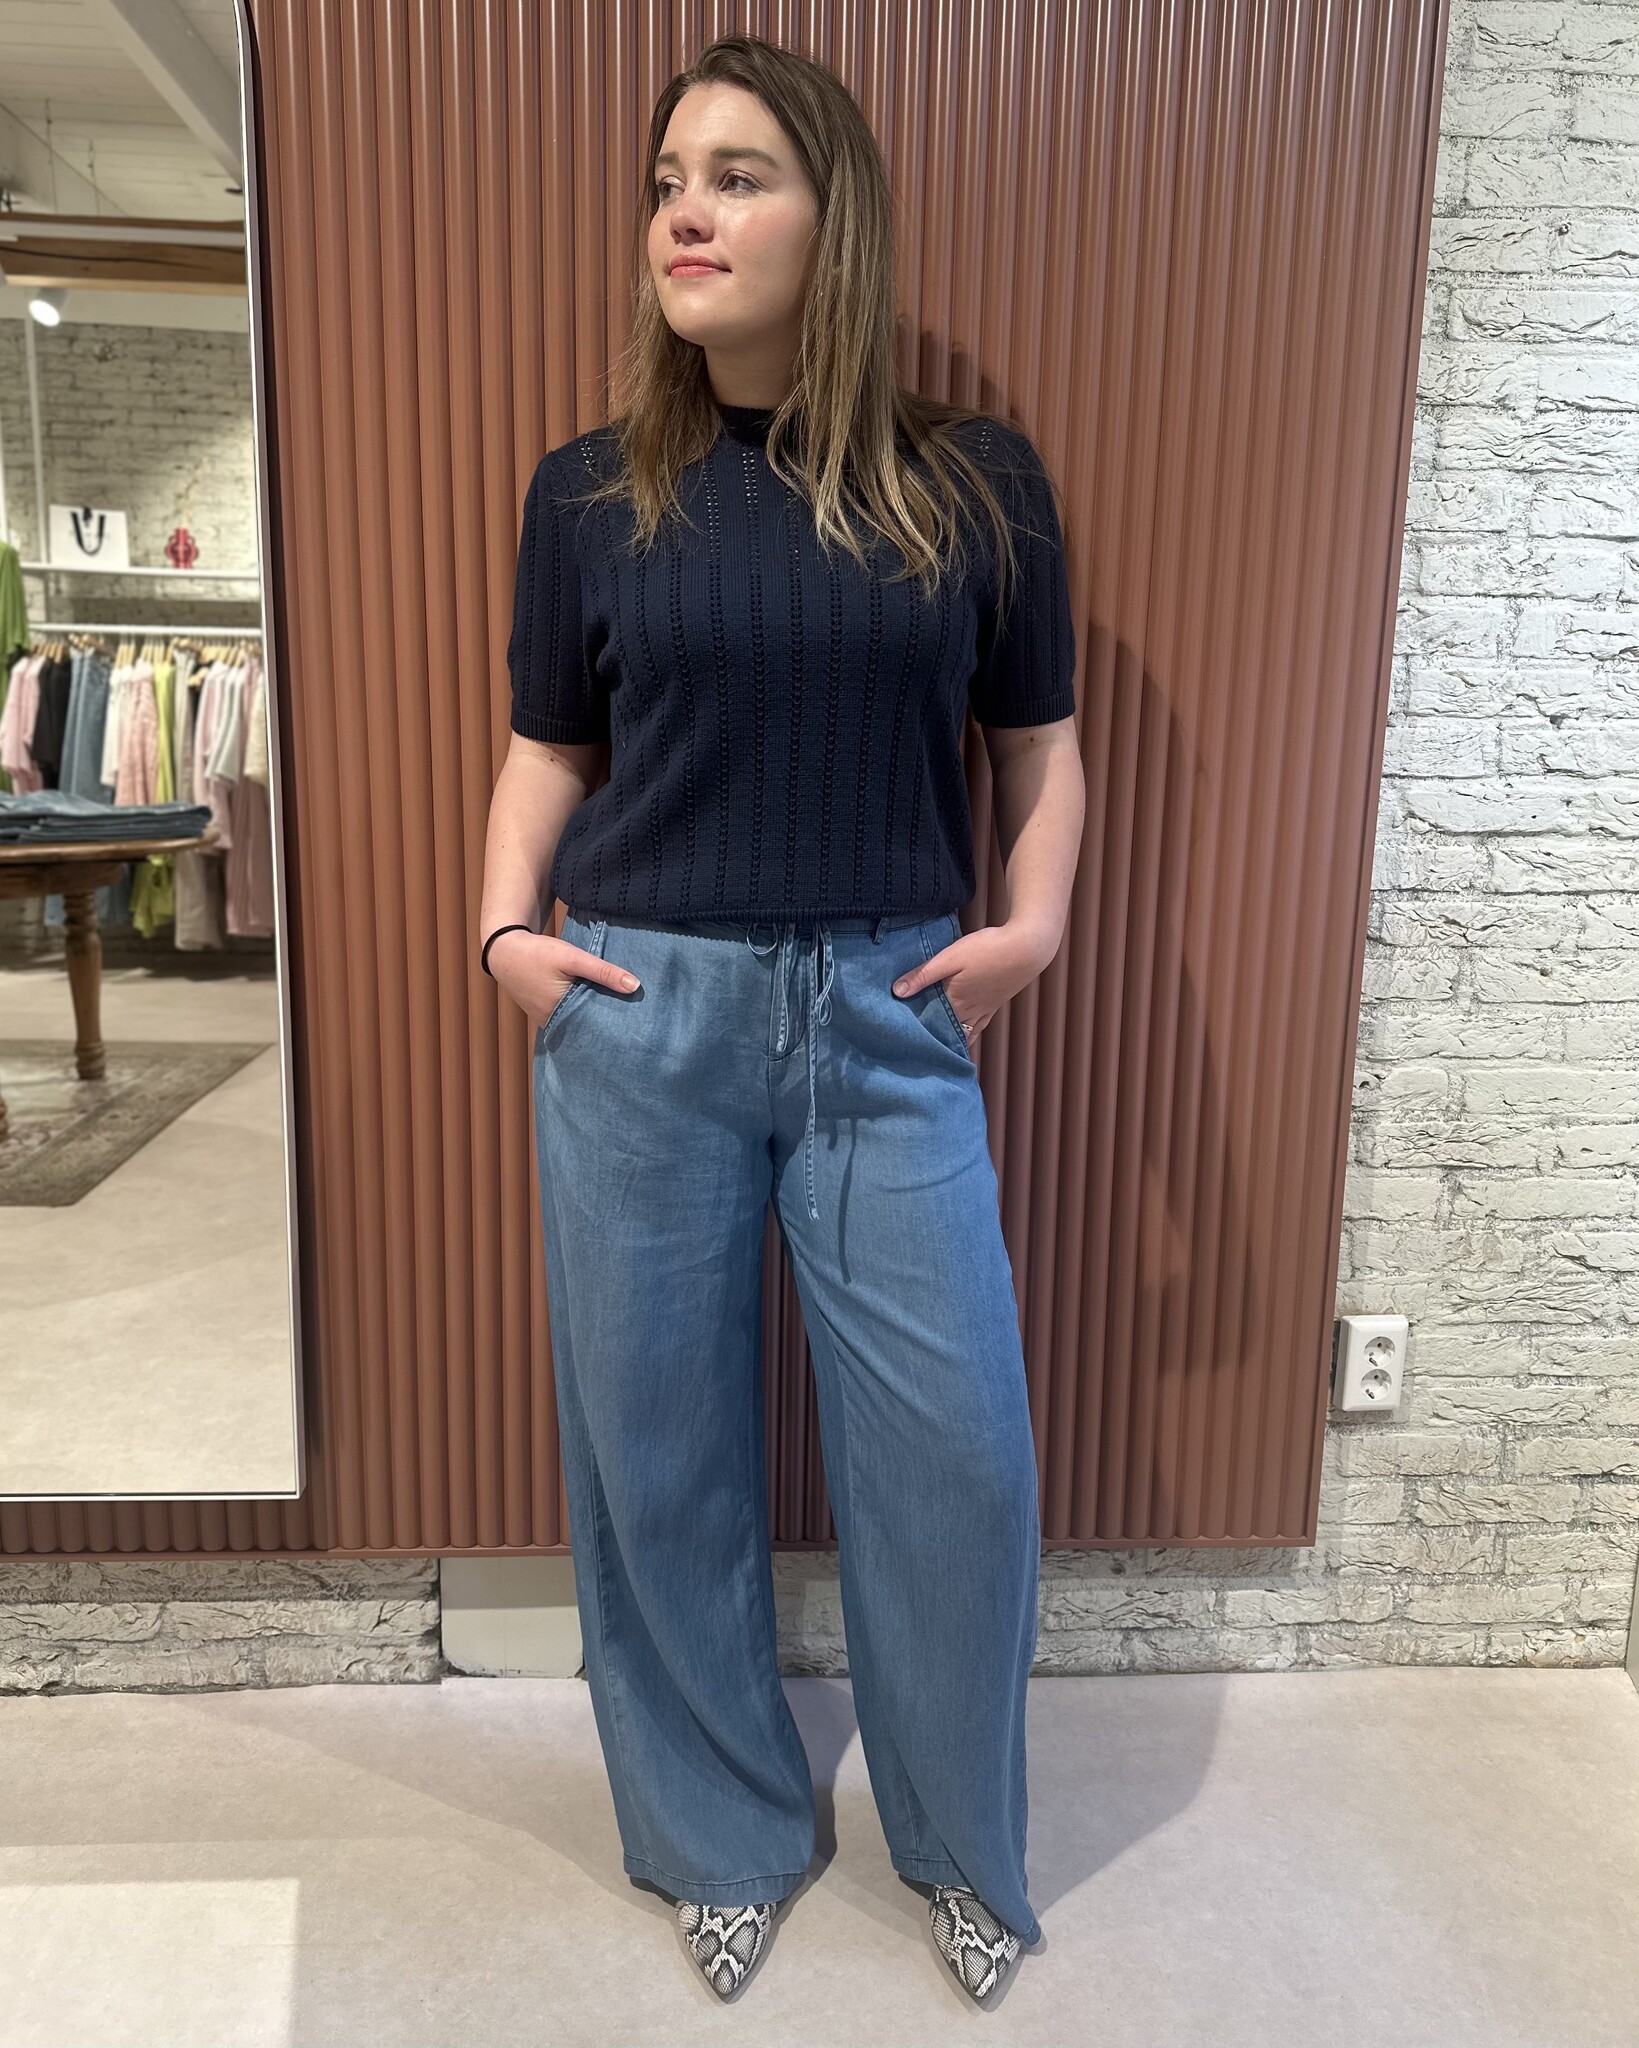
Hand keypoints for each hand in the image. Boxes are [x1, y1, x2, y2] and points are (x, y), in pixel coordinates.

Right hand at [487, 927, 639, 1033]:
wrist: (505, 952)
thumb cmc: (538, 954)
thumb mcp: (573, 958)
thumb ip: (604, 971)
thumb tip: (635, 986)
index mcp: (562, 1014)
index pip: (597, 1027)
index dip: (616, 1024)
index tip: (637, 1022)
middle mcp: (555, 1023)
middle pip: (589, 1026)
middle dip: (608, 1022)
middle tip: (635, 1019)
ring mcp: (548, 1020)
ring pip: (579, 1021)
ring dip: (595, 1015)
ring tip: (621, 1012)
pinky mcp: (546, 1013)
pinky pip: (569, 1016)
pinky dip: (582, 1010)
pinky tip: (597, 1003)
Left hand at [891, 918, 1059, 1050]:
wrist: (1027, 948)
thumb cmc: (988, 949)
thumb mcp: (951, 957)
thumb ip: (924, 974)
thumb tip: (897, 991)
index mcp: (955, 1000)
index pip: (929, 1022)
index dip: (915, 1029)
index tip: (900, 1035)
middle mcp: (969, 1011)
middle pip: (945, 1030)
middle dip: (929, 1036)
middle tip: (912, 1043)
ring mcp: (984, 1009)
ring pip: (963, 1032)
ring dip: (948, 1039)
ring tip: (933, 1046)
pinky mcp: (995, 1004)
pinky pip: (979, 1027)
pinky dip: (968, 1035)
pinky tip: (963, 1037)